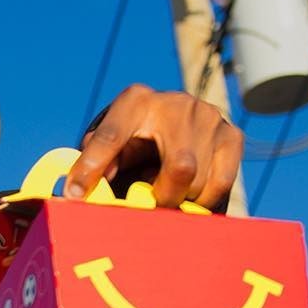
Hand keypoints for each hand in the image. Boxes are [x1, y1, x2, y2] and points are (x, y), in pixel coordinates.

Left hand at [67, 84, 243, 211]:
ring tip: (163, 189)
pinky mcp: (232, 135)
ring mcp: (209, 117)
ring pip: (199, 180)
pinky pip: (221, 184)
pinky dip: (202, 200)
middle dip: (163, 198)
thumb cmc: (132, 143)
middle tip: (149, 205)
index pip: (110, 136)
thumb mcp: (111, 147)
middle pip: (180, 168)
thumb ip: (94, 164)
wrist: (172, 122)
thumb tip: (79, 193)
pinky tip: (186, 194)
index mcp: (135, 101)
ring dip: (178, 198)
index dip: (92, 168)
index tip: (76, 195)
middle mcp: (176, 104)